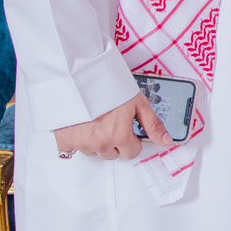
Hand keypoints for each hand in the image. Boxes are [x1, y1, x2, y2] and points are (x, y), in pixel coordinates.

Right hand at [54, 92, 170, 159]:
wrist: (77, 77)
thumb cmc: (107, 86)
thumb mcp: (137, 102)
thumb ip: (153, 125)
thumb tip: (167, 141)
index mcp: (119, 136)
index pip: (132, 152)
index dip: (132, 140)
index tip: (127, 129)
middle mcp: (100, 143)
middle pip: (112, 153)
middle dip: (114, 141)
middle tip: (110, 122)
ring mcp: (80, 143)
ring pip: (94, 152)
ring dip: (96, 141)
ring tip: (94, 120)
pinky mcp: (63, 140)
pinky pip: (71, 149)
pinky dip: (75, 140)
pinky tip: (80, 126)